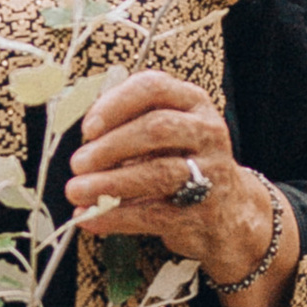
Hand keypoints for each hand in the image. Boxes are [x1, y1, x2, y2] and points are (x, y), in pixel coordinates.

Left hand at [64, 70, 276, 290]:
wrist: (229, 210)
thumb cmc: (182, 161)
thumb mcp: (166, 131)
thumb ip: (127, 125)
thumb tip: (80, 139)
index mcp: (193, 102)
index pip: (154, 88)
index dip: (116, 104)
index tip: (88, 127)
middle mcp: (206, 132)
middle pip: (157, 128)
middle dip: (110, 146)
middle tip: (78, 162)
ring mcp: (210, 173)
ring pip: (158, 173)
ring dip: (110, 183)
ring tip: (77, 191)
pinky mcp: (202, 212)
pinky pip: (155, 214)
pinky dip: (117, 217)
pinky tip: (91, 218)